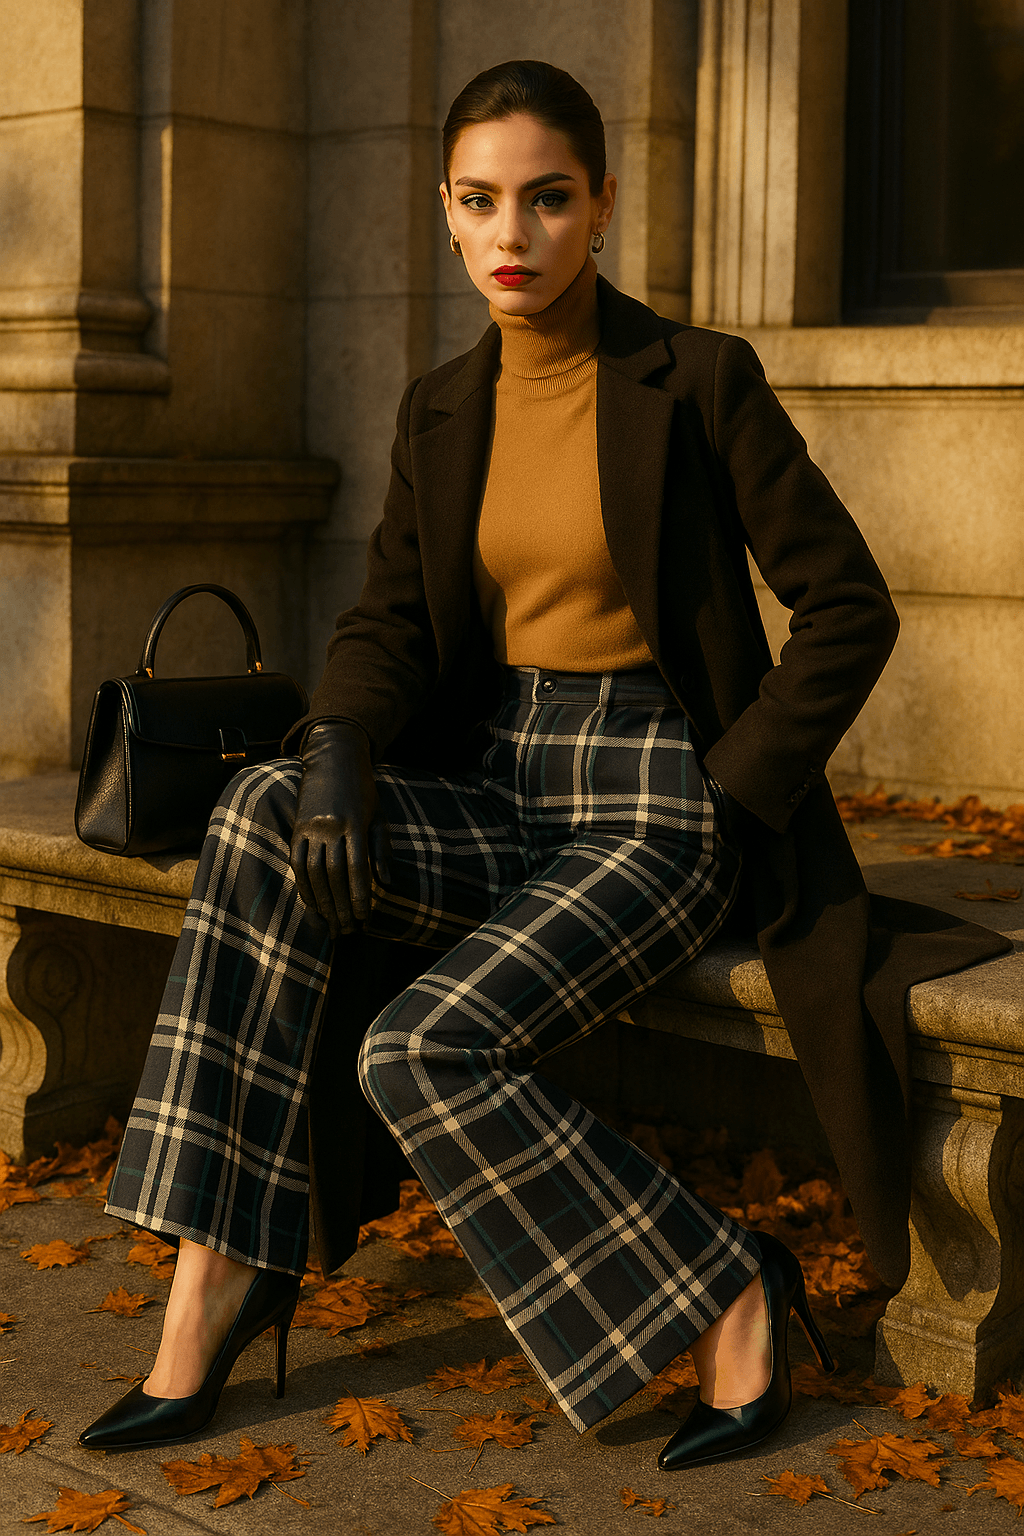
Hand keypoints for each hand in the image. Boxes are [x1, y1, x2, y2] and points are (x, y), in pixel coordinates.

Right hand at [289, 721, 390, 938]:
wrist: (334, 758)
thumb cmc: (364, 790)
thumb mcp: (379, 815)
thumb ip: (381, 849)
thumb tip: (386, 883)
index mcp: (355, 823)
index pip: (357, 868)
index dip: (359, 896)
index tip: (364, 917)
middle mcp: (330, 826)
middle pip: (334, 875)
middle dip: (341, 905)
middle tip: (348, 928)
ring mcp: (310, 827)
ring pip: (314, 872)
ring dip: (322, 901)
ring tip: (330, 923)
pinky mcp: (297, 828)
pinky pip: (297, 862)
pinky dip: (303, 885)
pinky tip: (311, 903)